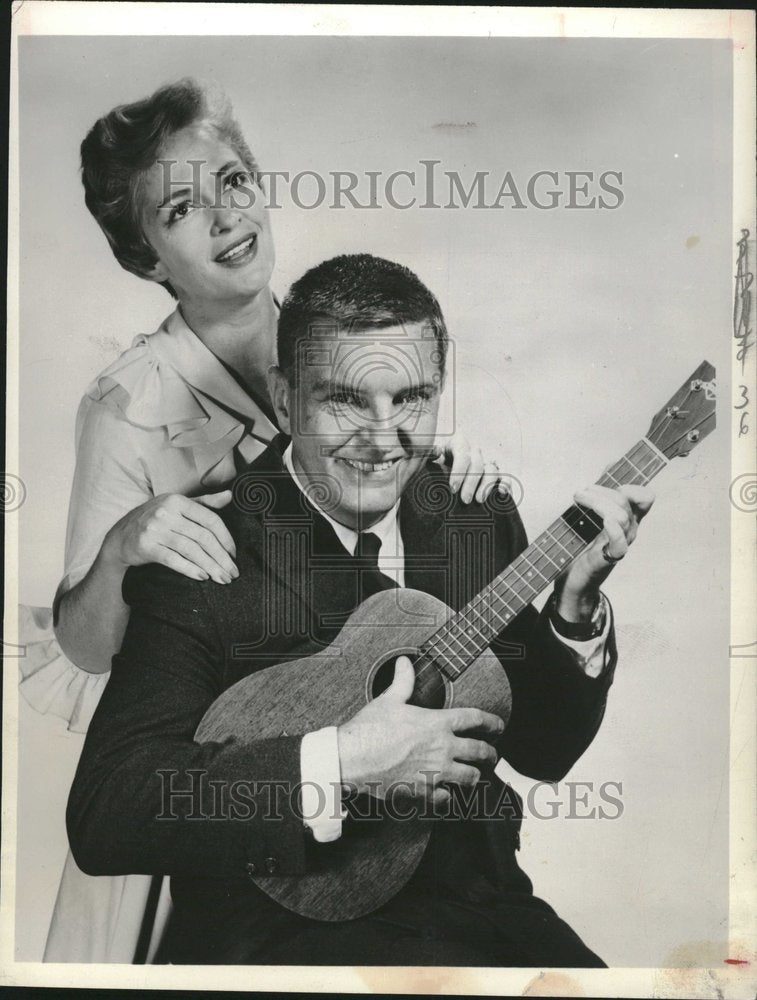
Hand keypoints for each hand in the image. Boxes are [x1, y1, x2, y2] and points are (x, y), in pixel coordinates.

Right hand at [103, 491, 237, 584]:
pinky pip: (173, 559)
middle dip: (221, 557)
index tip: (234, 554)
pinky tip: (202, 577)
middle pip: (203, 537)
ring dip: (210, 567)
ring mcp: (155, 529)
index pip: (210, 520)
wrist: (120, 537)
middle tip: (232, 573)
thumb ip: (204, 502)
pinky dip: (190, 569)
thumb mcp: (177, 506)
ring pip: (191, 550)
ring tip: (222, 578)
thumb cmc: (155, 520)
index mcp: (178, 500)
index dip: (226, 539)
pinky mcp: (146, 546)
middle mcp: (166, 512)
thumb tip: (229, 495)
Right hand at [337, 655, 503, 805]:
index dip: (492, 721)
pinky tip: (446, 794)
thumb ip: (403, 680)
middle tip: (493, 755)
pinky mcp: (423, 791)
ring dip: (474, 776)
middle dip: (491, 754)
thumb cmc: (370, 729)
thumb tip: (405, 661)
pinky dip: (448, 797)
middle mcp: (442, 748)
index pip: (475, 719)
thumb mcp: (389, 699)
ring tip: (475, 775)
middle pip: (480, 752)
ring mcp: (435, 772)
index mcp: (437, 723)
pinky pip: (445, 799)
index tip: (499, 725)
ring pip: (469, 778)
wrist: (352, 758)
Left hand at [433, 432, 509, 504]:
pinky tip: (502, 493)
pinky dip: (506, 484)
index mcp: (458, 444)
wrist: (442, 474)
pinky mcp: (496, 474)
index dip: (459, 472)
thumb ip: (429, 454)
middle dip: (471, 483)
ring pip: (492, 470)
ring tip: (479, 500)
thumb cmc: (435, 467)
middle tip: (465, 500)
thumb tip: (436, 452)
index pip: (462, 455)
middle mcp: (475, 452)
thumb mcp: (430, 459)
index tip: (453, 488)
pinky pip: (505, 477)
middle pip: (477, 465)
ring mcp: (486, 462)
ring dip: (487, 485)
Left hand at [555, 484, 654, 619]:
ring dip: (597, 502)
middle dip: (601, 490)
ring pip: (620, 516)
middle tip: (580, 492)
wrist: (574, 578)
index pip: (645, 498)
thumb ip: (603, 490)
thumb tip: (612, 465)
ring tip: (577, 499)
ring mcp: (622, 543)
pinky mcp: (610, 558)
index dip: (631, 484)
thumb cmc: (583, 544)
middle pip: (626, 501)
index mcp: (629, 517)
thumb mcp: (592, 513)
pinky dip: (614, 530)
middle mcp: (629, 530)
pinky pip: (620, 543)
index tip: (607, 478)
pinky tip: (604, 522)